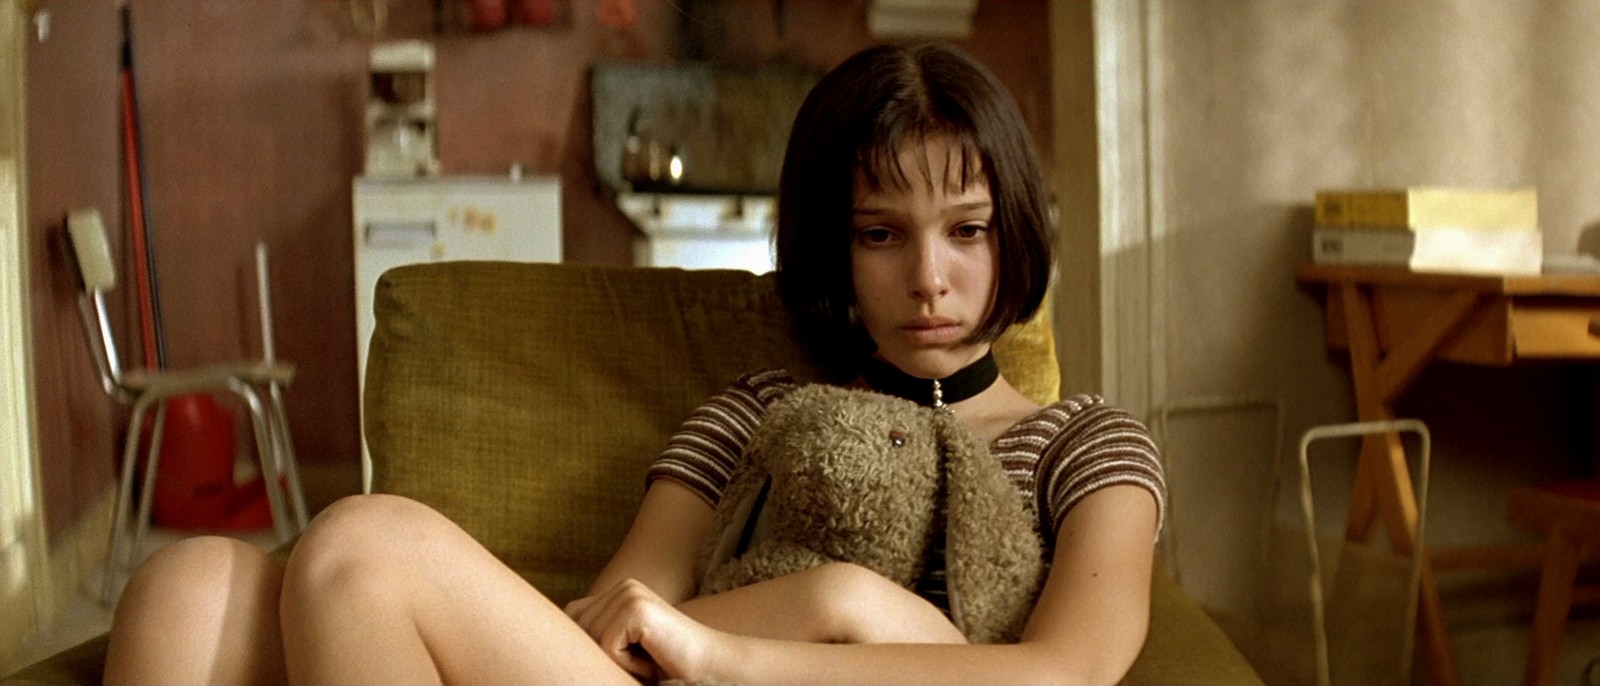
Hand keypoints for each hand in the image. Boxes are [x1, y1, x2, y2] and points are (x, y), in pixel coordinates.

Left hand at [565, 579, 723, 681]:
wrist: (711, 668)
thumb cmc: (667, 666)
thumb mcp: (623, 647)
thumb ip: (596, 634)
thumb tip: (546, 642)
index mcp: (619, 591)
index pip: (572, 617)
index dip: (585, 644)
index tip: (623, 654)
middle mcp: (624, 586)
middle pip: (577, 629)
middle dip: (602, 654)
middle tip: (639, 659)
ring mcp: (631, 594)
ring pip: (591, 640)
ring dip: (616, 661)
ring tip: (647, 659)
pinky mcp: (636, 609)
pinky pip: (607, 647)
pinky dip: (626, 664)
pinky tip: (652, 658)